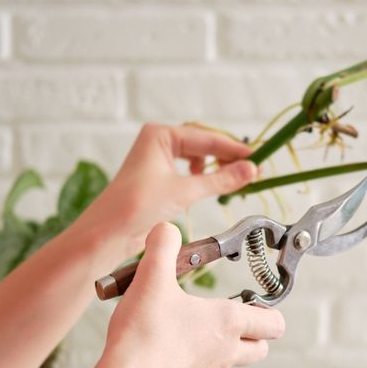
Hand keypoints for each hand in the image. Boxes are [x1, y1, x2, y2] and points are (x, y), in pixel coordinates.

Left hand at [72, 123, 256, 257]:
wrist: (109, 232)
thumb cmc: (137, 205)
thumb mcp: (185, 191)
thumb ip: (221, 179)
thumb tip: (250, 170)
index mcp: (160, 135)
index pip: (207, 138)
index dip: (234, 149)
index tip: (257, 158)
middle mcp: (158, 142)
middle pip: (203, 145)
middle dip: (227, 158)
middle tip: (252, 170)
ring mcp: (158, 160)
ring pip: (198, 158)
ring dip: (217, 168)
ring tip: (235, 179)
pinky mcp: (159, 178)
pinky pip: (189, 172)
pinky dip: (204, 178)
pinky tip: (211, 186)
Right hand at [103, 222, 284, 367]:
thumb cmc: (142, 335)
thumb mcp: (150, 278)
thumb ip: (162, 247)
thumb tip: (167, 230)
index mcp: (228, 322)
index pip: (273, 322)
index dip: (268, 314)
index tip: (252, 307)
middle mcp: (229, 355)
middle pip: (260, 349)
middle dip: (249, 339)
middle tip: (223, 328)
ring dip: (222, 362)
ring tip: (192, 350)